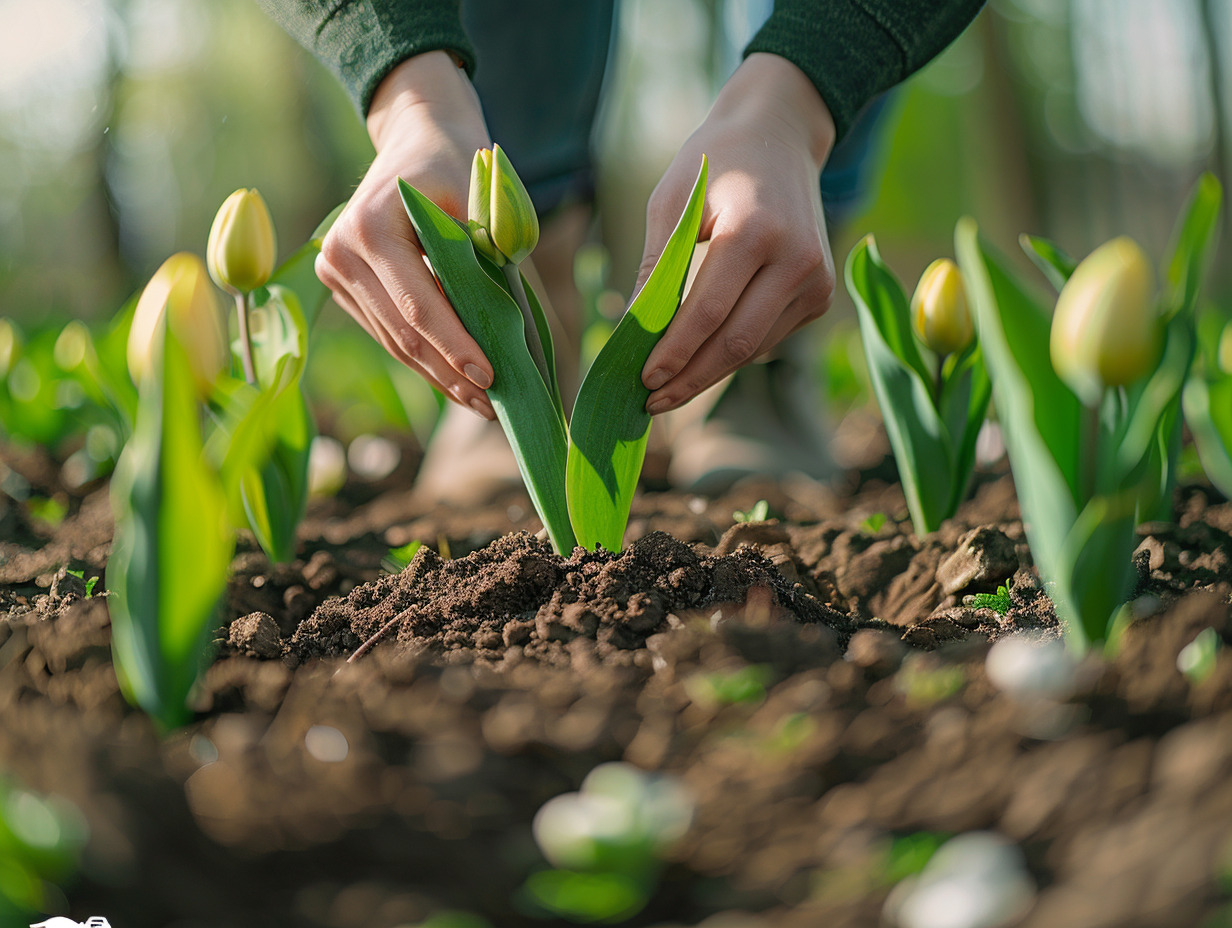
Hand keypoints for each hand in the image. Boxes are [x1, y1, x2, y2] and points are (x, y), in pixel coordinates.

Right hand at [315, 51, 497, 419]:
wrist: (417, 139)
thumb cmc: (456, 165)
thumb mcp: (479, 200)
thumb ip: (487, 257)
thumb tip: (505, 331)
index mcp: (370, 228)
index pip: (419, 305)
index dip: (455, 347)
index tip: (490, 378)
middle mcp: (340, 253)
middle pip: (403, 332)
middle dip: (450, 373)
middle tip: (494, 405)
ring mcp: (334, 272)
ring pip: (394, 341)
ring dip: (439, 376)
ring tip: (483, 403)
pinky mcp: (342, 288)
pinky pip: (388, 334)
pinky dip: (425, 360)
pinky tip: (457, 382)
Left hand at [636, 53, 836, 413]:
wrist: (780, 133)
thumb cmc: (714, 162)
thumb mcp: (671, 201)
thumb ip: (655, 266)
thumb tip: (632, 333)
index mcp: (757, 231)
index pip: (708, 312)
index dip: (674, 353)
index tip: (642, 380)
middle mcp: (796, 259)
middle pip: (735, 343)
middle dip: (689, 379)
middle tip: (650, 404)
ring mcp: (816, 280)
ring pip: (753, 349)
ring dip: (708, 372)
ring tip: (667, 389)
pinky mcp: (821, 294)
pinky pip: (768, 338)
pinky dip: (732, 351)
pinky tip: (702, 356)